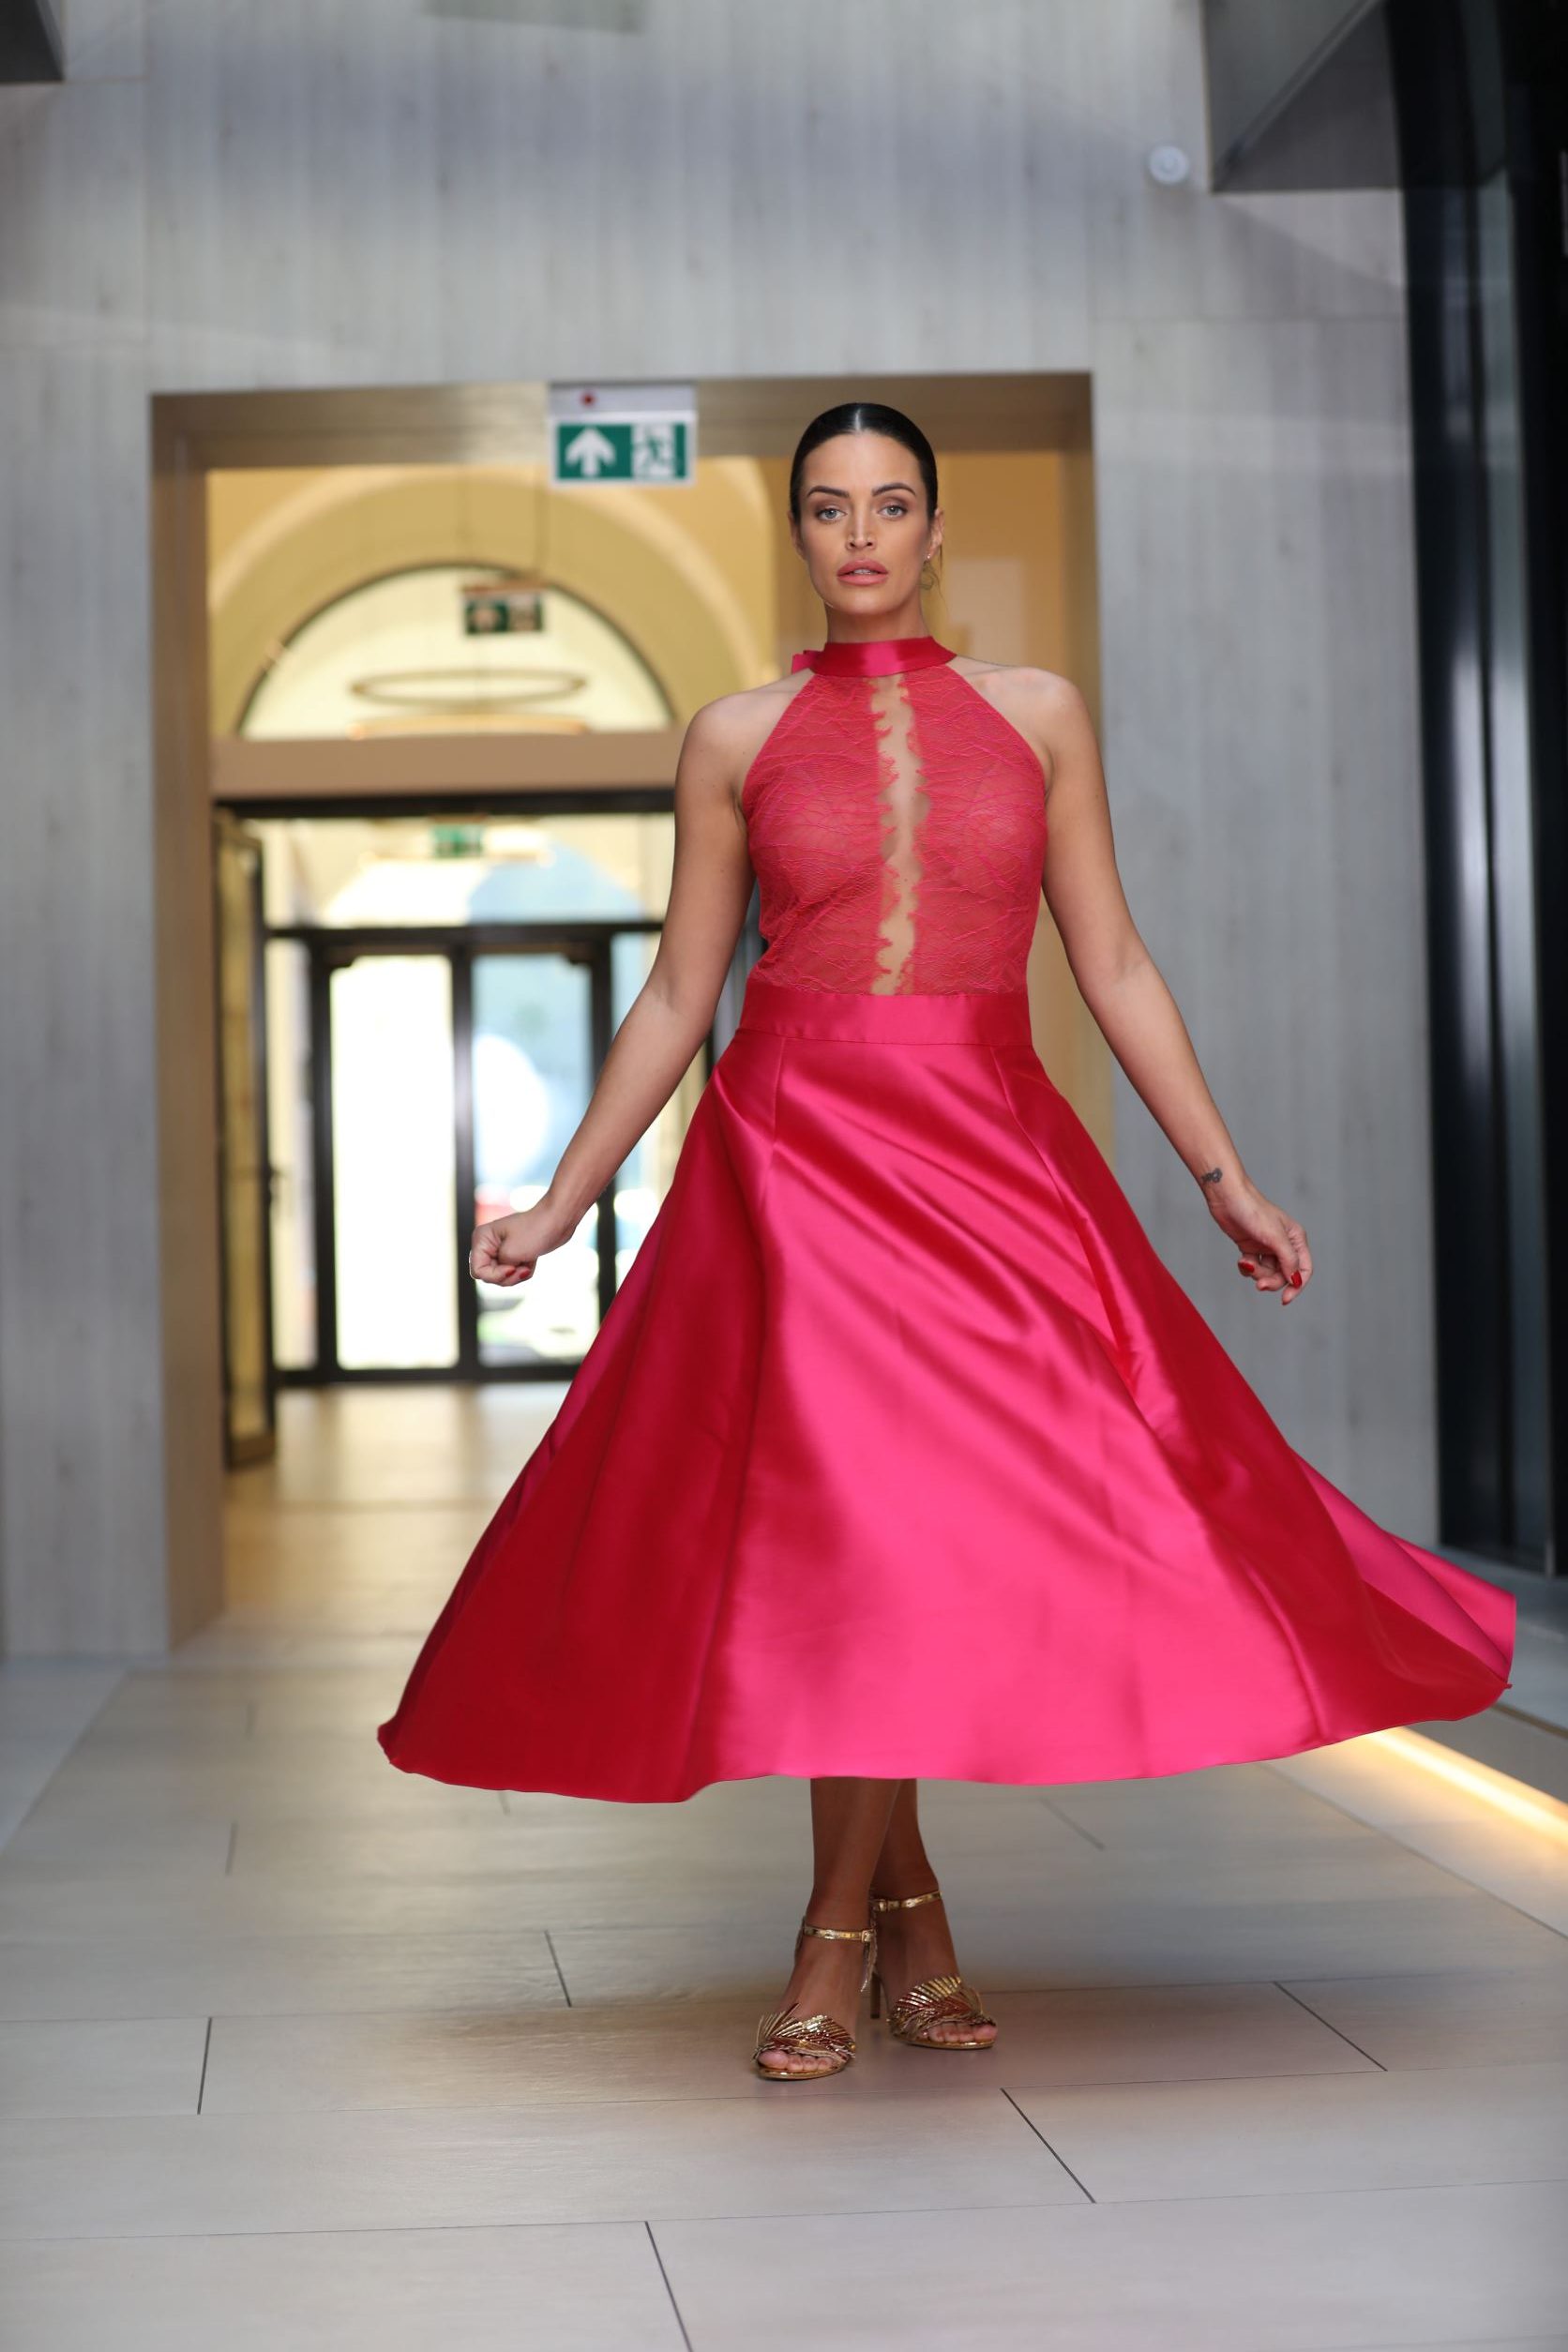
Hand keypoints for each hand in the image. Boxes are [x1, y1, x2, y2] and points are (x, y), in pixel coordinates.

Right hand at [467, 1199, 578, 1288]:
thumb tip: (499, 1275)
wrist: (558, 1219)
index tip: (512, 1268)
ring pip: (502, 1277)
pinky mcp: (512, 1255)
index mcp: (482, 1239)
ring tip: (528, 1262)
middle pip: (489, 1276)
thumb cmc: (536, 1231)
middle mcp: (487, 1244)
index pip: (477, 1271)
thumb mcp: (512, 1254)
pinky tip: (532, 1261)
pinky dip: (523, 1271)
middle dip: (508, 1276)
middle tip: (523, 1267)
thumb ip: (498, 1269)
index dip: (495, 1275)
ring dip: (517, 1275)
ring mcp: (500, 1250)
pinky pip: (513, 1274)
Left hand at [1204, 1176, 1312, 1305]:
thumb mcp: (1274, 1237)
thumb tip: (1296, 1281)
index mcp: (1296, 1238)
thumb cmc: (1253, 1211)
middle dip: (1271, 1281)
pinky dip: (1247, 1268)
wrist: (1227, 1197)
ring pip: (1267, 1272)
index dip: (1297, 1286)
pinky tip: (1241, 1261)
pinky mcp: (1251, 1247)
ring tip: (1246, 1263)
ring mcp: (1266, 1246)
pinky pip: (1253, 1267)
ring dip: (1257, 1273)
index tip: (1285, 1299)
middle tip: (1259, 1284)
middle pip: (1284, 1274)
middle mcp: (1284, 1243)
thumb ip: (1288, 1260)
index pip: (1303, 1269)